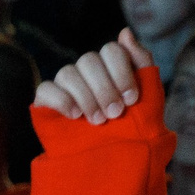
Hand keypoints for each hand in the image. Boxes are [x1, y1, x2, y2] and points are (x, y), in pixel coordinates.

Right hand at [35, 28, 152, 123]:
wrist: (114, 162)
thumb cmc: (133, 128)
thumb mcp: (148, 97)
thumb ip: (141, 63)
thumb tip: (125, 32)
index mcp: (110, 65)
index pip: (111, 50)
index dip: (122, 72)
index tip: (132, 99)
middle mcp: (86, 71)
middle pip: (89, 60)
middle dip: (105, 88)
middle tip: (115, 114)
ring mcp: (65, 85)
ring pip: (68, 72)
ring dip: (87, 97)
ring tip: (97, 121)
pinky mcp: (46, 101)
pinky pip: (46, 88)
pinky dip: (62, 100)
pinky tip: (75, 115)